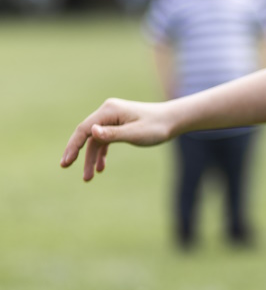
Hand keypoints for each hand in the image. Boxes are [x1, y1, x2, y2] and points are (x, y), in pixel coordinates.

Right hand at [60, 98, 174, 180]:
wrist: (174, 120)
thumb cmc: (157, 127)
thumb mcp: (135, 134)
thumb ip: (113, 134)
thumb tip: (92, 132)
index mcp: (109, 111)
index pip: (84, 129)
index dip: (73, 146)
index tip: (66, 162)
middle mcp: (108, 112)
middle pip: (86, 135)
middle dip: (78, 153)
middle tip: (66, 167)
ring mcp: (113, 118)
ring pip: (96, 140)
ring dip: (92, 158)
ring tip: (89, 178)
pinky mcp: (118, 124)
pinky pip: (104, 140)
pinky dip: (102, 153)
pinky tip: (101, 168)